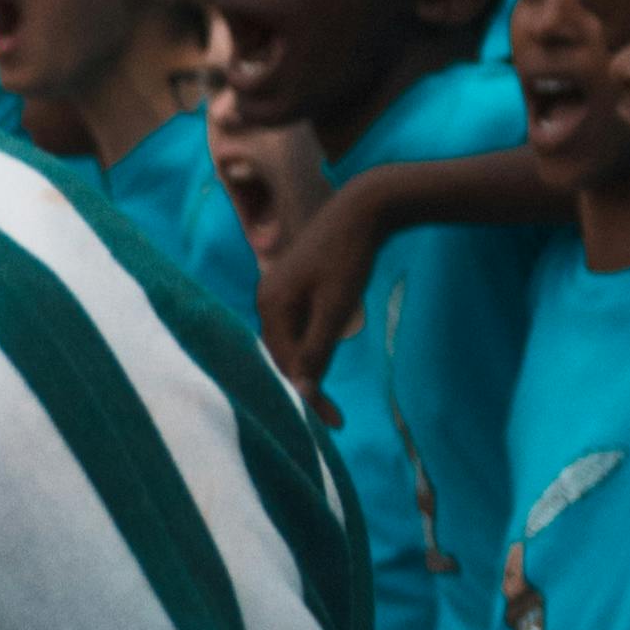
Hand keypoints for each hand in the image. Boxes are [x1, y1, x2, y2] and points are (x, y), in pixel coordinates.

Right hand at [254, 171, 382, 417]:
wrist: (363, 206)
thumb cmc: (350, 257)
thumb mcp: (335, 308)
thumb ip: (316, 351)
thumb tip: (300, 392)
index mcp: (270, 306)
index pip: (284, 365)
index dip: (307, 396)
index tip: (333, 423)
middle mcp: (266, 299)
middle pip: (281, 356)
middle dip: (304, 386)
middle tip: (333, 417)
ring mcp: (277, 290)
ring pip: (288, 343)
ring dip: (306, 369)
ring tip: (327, 397)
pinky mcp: (293, 285)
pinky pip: (296, 327)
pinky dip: (309, 347)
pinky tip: (323, 359)